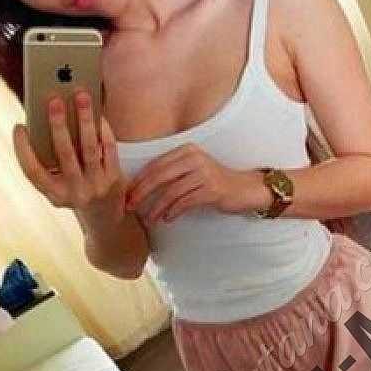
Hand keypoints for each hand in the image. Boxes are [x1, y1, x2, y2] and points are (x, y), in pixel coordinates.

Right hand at [13, 90, 126, 219]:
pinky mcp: (114, 180)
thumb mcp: (58, 181)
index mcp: (53, 194)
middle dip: (58, 125)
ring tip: (81, 96)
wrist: (105, 215)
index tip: (19, 126)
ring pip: (90, 148)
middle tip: (54, 100)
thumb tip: (49, 116)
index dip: (23, 149)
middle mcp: (74, 193)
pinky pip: (109, 149)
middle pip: (64, 154)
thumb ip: (49, 157)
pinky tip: (98, 113)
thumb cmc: (74, 187)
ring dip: (85, 119)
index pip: (32, 171)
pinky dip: (103, 129)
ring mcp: (96, 187)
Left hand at [123, 142, 254, 226]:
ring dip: (157, 208)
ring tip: (149, 220)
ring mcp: (204, 173)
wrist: (244, 189)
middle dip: (142, 193)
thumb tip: (143, 186)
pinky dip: (173, 211)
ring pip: (171, 191)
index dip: (139, 180)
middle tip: (130, 207)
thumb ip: (173, 173)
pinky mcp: (212, 190)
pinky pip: (185, 201)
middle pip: (159, 176)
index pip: (155, 165)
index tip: (127, 194)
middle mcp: (194, 158)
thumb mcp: (193, 171)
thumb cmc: (215, 183)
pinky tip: (167, 219)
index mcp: (186, 151)